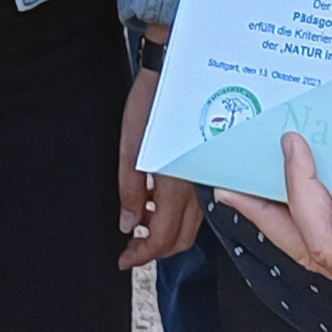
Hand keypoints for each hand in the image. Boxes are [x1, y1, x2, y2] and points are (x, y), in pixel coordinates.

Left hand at [118, 62, 200, 268]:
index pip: (162, 237)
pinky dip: (177, 217)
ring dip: (166, 235)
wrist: (180, 71)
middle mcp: (197, 187)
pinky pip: (196, 206)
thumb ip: (131, 191)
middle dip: (155, 251)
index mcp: (176, 183)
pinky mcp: (207, 168)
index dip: (142, 255)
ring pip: (191, 225)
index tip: (124, 260)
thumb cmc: (152, 104)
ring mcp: (205, 178)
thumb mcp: (130, 147)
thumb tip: (128, 225)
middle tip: (131, 250)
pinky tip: (158, 205)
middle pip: (181, 239)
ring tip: (141, 228)